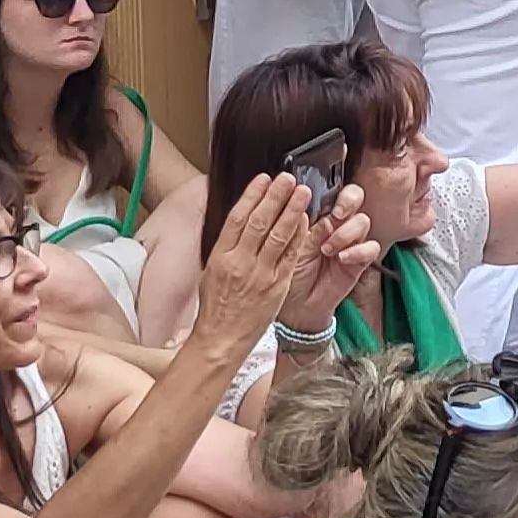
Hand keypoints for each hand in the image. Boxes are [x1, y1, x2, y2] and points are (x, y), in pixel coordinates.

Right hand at [192, 174, 325, 353]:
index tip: (263, 178)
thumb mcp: (212, 271)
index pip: (237, 218)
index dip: (252, 195)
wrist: (221, 340)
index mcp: (221, 257)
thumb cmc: (216, 307)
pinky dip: (298, 237)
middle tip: (288, 178)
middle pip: (259, 222)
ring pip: (278, 236)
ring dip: (292, 211)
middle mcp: (241, 263)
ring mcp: (261, 275)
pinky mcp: (277, 287)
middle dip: (275, 197)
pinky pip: (290, 257)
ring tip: (302, 192)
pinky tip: (306, 221)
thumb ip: (227, 247)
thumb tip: (240, 222)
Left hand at [275, 184, 384, 330]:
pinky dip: (359, 250)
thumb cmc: (287, 273)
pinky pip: (371, 247)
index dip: (331, 189)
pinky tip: (343, 258)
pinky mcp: (360, 260)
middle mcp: (336, 224)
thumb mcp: (288, 245)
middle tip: (336, 214)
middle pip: (355, 197)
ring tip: (328, 248)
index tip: (322, 199)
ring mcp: (350, 241)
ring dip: (347, 232)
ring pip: (364, 221)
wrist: (295, 307)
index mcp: (317, 215)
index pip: (332, 190)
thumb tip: (302, 198)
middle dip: (349, 201)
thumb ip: (298, 224)